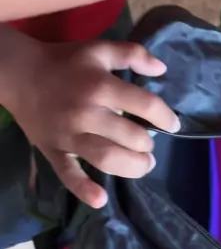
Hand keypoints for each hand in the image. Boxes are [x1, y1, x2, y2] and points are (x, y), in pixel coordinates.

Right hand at [6, 39, 178, 208]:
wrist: (19, 74)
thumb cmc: (65, 61)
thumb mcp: (100, 49)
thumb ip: (133, 54)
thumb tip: (162, 69)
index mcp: (102, 86)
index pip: (145, 105)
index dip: (165, 118)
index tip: (173, 125)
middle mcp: (88, 113)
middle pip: (131, 137)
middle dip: (148, 145)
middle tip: (150, 146)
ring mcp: (69, 135)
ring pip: (106, 158)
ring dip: (132, 166)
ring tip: (143, 165)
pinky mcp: (53, 150)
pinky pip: (68, 174)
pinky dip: (83, 189)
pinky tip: (100, 199)